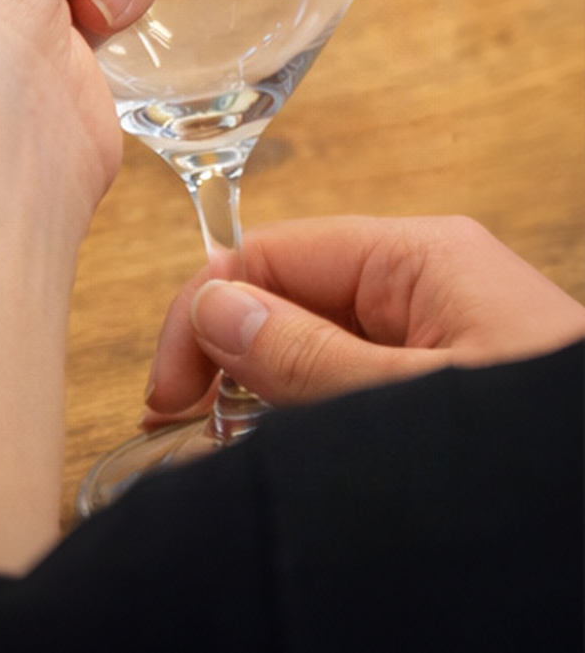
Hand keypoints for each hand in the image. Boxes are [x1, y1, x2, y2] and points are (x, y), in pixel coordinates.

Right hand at [144, 215, 584, 421]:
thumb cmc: (537, 451)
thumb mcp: (408, 402)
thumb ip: (308, 357)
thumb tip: (214, 308)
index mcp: (420, 257)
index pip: (275, 254)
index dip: (207, 311)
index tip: (169, 392)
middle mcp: (424, 281)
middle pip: (291, 293)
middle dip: (230, 354)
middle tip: (183, 427)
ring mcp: (436, 329)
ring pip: (315, 341)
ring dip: (262, 389)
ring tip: (227, 446)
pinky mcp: (444, 375)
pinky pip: (351, 377)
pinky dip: (305, 411)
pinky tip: (282, 446)